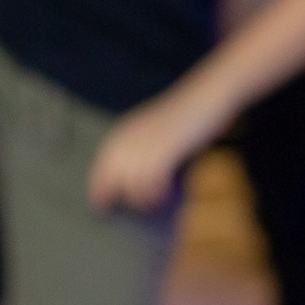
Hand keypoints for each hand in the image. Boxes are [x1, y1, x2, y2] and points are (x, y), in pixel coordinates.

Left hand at [87, 90, 222, 213]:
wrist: (207, 94)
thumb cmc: (187, 113)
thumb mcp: (158, 128)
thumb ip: (145, 146)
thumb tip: (138, 174)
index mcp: (127, 129)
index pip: (103, 162)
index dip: (98, 184)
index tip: (97, 203)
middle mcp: (132, 135)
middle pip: (112, 174)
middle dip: (109, 194)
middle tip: (113, 211)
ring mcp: (148, 142)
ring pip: (131, 181)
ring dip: (139, 197)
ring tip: (149, 205)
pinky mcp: (165, 149)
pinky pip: (152, 180)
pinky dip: (156, 192)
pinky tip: (162, 195)